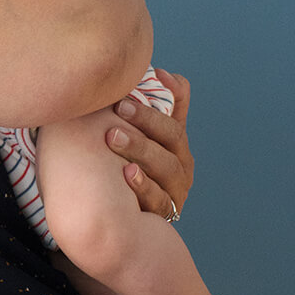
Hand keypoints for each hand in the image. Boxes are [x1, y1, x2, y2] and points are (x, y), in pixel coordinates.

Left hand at [107, 69, 193, 218]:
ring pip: (165, 166)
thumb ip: (147, 109)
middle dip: (146, 119)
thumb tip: (160, 72)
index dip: (171, 95)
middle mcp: (181, 165)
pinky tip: (126, 173)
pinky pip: (156, 199)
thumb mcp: (137, 140)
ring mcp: (175, 190)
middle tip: (118, 106)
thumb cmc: (127, 169)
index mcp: (176, 144)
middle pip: (172, 137)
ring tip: (113, 136)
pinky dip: (143, 185)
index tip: (154, 76)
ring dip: (140, 148)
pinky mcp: (164, 213)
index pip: (176, 114)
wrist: (122, 222)